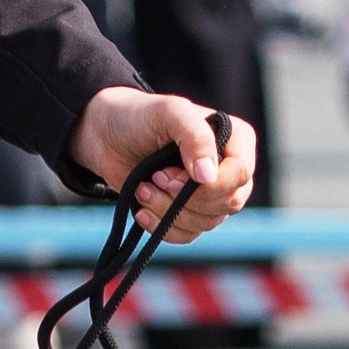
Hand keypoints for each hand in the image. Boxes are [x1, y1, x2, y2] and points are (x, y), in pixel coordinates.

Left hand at [66, 89, 257, 240]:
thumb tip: (208, 176)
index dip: (208, 183)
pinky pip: (188, 235)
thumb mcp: (169, 112)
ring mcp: (211, 195)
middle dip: (184, 198)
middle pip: (228, 203)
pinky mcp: (188, 214)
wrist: (107, 137)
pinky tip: (142, 209)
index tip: (170, 174)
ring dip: (167, 210)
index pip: (240, 174)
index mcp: (236, 139)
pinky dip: (161, 227)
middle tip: (155, 177)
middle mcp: (229, 169)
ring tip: (143, 188)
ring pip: (207, 223)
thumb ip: (195, 137)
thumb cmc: (140, 117)